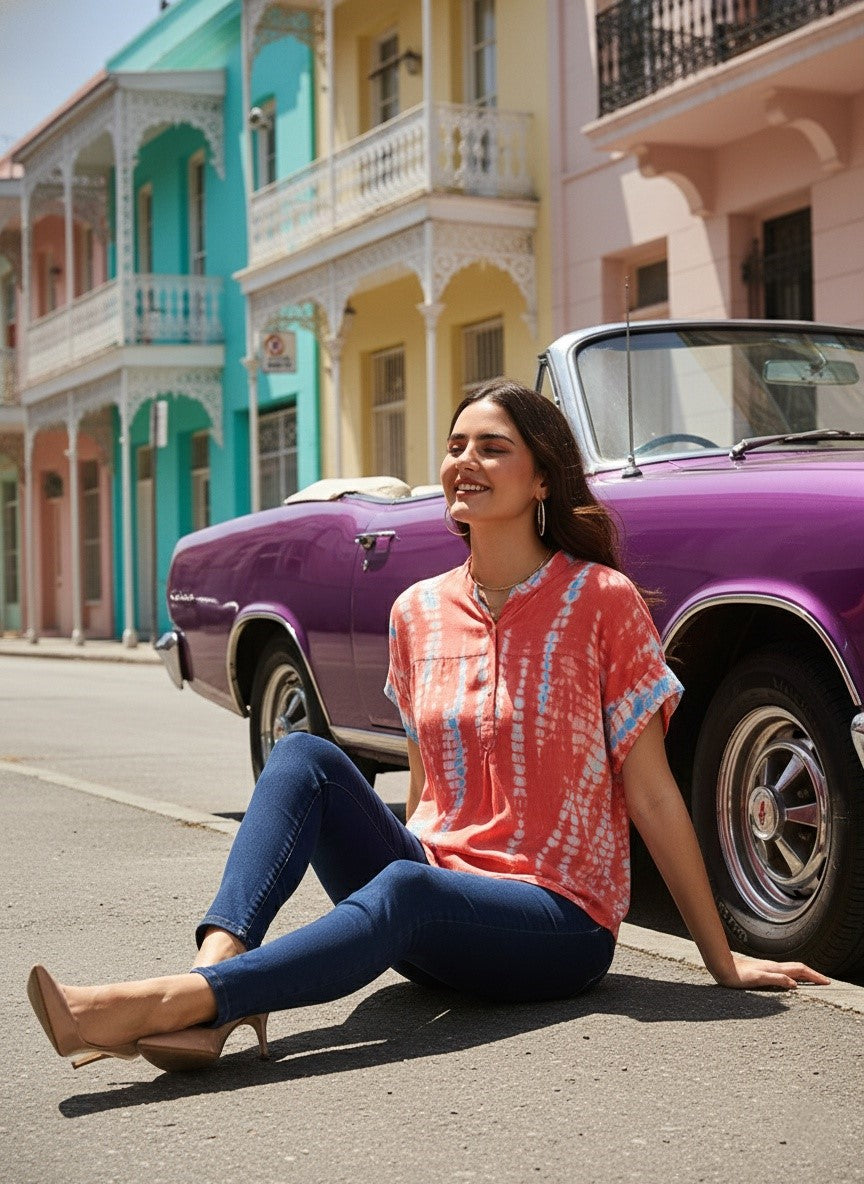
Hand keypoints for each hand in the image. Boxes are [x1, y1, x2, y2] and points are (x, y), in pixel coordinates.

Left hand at [716, 953, 830, 989]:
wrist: (723, 967)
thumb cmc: (737, 975)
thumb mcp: (757, 979)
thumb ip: (775, 979)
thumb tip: (795, 984)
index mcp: (775, 969)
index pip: (800, 970)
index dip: (814, 976)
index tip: (827, 982)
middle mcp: (774, 967)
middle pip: (799, 968)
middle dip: (813, 974)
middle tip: (826, 983)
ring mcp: (769, 968)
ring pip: (792, 970)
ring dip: (805, 975)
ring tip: (814, 982)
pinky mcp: (764, 971)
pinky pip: (784, 973)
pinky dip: (794, 977)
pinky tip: (792, 982)